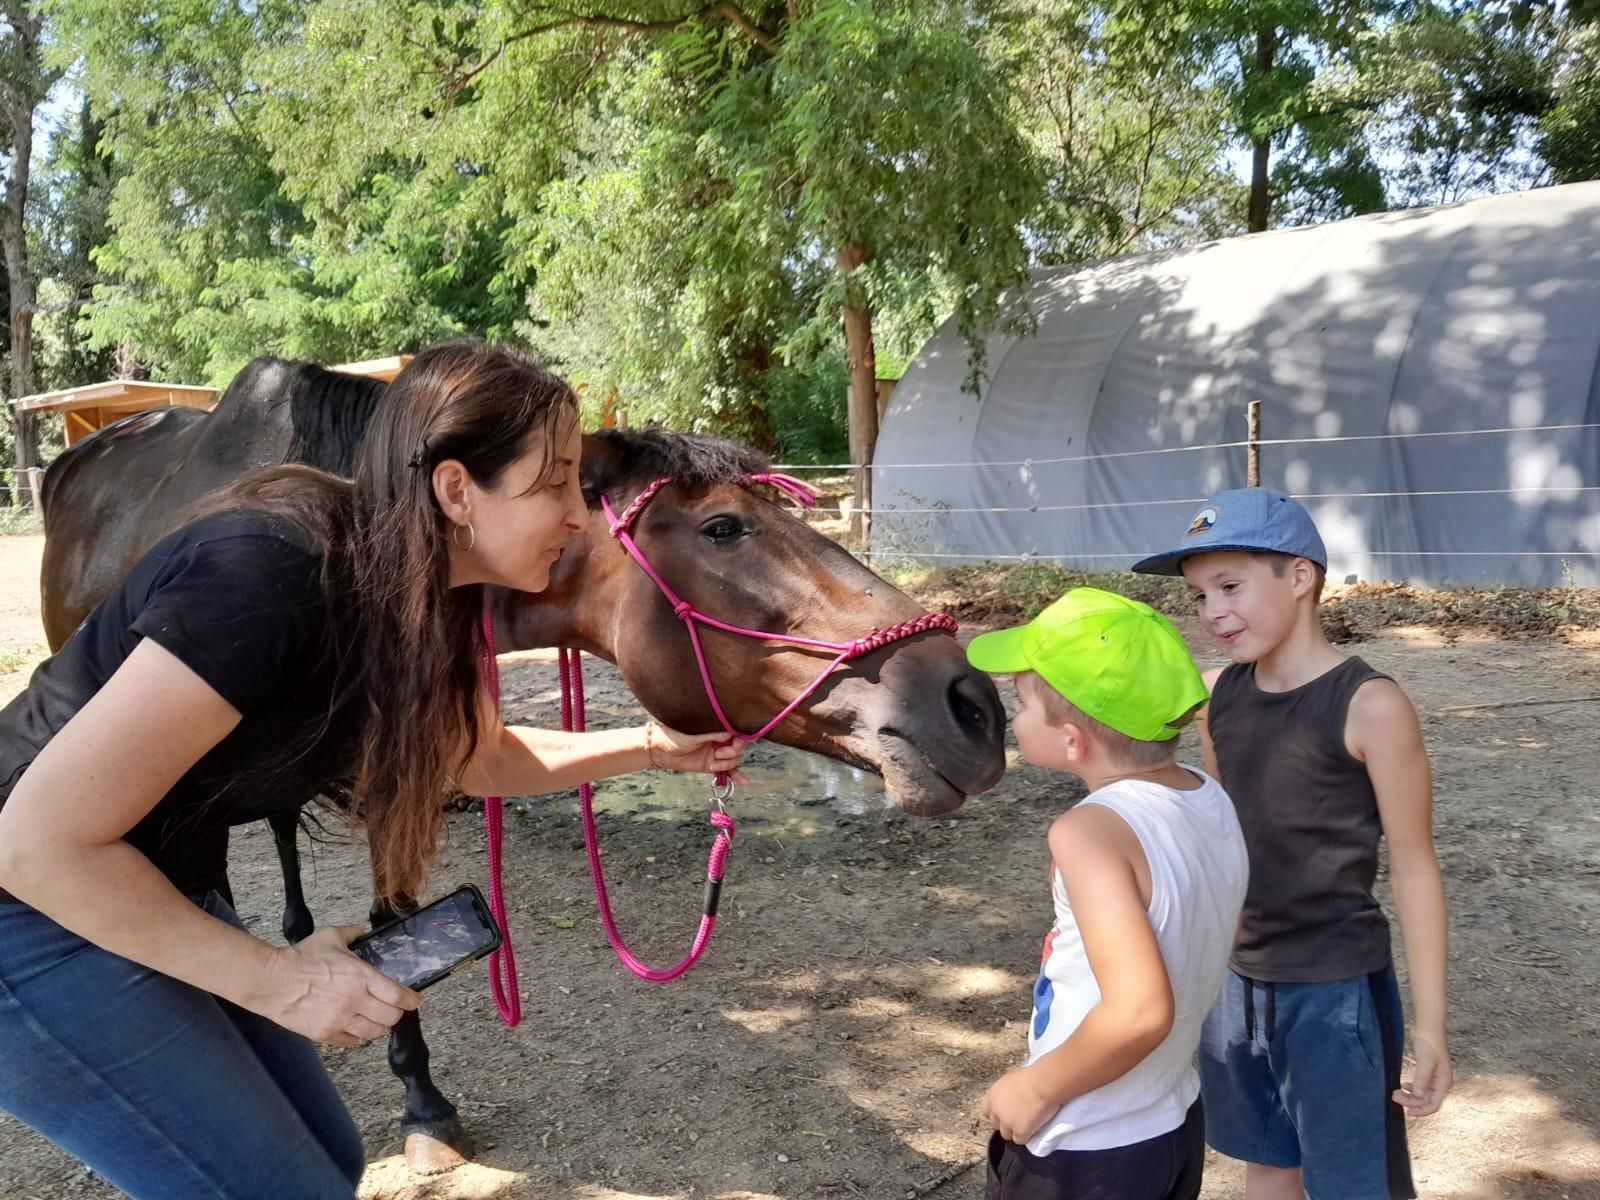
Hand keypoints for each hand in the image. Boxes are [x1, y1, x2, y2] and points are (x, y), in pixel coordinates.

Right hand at [254, 926, 421, 1046]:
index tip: (415, 999)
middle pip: (391, 1018)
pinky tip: (355, 1027)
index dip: (412, 1000)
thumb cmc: (300, 958)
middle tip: (394, 1008)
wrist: (271, 981)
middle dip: (396, 1013)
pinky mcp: (325, 1034)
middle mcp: (354, 1001)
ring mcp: (340, 1020)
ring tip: (376, 1018)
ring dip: (379, 1026)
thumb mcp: (331, 936)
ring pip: (374, 1033)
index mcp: (361, 977)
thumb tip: (363, 931)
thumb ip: (353, 933)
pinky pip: (352, 1041)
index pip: (398, 995)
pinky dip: (357, 1036)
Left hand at [645, 723, 747, 781]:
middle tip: (719, 753)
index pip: (737, 731)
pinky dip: (736, 776)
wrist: (661, 752)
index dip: (739, 738)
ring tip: (713, 764)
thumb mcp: (694, 733)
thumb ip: (713, 733)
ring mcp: (717, 753)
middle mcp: (719, 739)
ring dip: (726, 764)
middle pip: (739, 747)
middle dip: (732, 751)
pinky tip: (743, 781)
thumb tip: (731, 732)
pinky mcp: (712, 765)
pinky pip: (728, 771)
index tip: (735, 742)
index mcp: (716, 727)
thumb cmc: (674, 736)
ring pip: (734, 759)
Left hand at [981, 1068, 1057, 1144]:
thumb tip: (1009, 1099)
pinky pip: (1020, 1140)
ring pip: (1006, 1135)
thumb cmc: (1030, 1077)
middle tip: (1018, 1119)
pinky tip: (1034, 1128)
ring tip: (1027, 1124)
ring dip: (1015, 1131)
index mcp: (992, 1096)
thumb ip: (1004, 1094)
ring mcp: (1007, 1123)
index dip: (996, 1113)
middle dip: (1005, 1124)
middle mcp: (996, 1111)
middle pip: (996, 1125)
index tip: (1005, 1113)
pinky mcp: (1019, 1132)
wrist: (1042, 1085)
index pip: (986, 1111)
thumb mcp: (1010, 1082)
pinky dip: (1026, 1136)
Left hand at [1394, 1028, 1451, 1116]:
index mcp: (1444, 1083)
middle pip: (1426, 1100)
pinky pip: (1419, 1085)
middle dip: (1411, 1101)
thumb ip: (1421, 1079)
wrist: (1428, 1028)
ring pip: (1421, 1094)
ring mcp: (1434, 1078)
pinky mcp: (1427, 1071)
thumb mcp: (1425, 1062)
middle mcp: (1440, 1083)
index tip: (1408, 1112)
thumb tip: (1417, 1095)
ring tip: (1395, 1092)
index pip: (1434, 1105)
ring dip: (1409, 1095)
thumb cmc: (1430, 1043)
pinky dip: (1410, 1088)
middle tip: (1394, 1096)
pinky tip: (1403, 1085)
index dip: (1421, 1110)